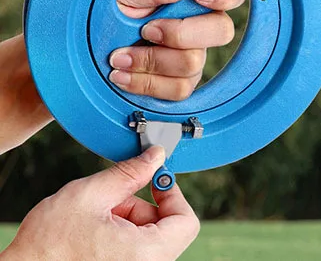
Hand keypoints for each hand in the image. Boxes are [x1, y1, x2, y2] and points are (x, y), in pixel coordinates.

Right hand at [3, 146, 197, 260]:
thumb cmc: (46, 248)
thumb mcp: (89, 195)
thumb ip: (129, 173)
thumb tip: (155, 156)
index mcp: (145, 255)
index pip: (187, 223)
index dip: (173, 195)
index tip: (155, 181)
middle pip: (166, 230)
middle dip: (143, 206)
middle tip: (114, 198)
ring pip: (148, 241)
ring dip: (128, 220)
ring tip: (96, 217)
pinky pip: (133, 253)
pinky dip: (120, 236)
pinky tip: (93, 232)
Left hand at [109, 0, 246, 99]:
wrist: (84, 41)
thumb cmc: (109, 6)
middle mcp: (200, 24)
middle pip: (221, 31)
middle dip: (180, 34)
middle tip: (146, 30)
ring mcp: (192, 55)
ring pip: (194, 64)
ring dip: (152, 62)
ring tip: (119, 56)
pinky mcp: (178, 82)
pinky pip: (179, 90)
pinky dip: (146, 83)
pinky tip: (124, 74)